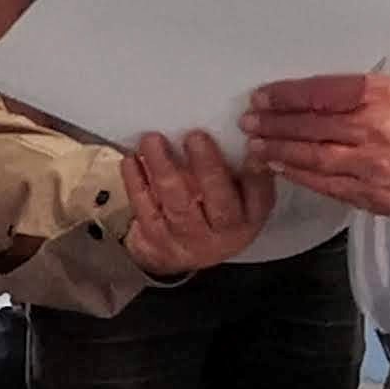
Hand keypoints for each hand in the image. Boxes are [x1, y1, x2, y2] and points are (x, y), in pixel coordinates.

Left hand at [121, 131, 275, 278]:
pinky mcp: (155, 239)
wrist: (186, 251)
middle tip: (194, 137)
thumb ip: (247, 173)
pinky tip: (132, 160)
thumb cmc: (217, 213)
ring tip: (153, 141)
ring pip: (176, 204)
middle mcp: (219, 234)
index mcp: (246, 219)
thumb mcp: (241, 199)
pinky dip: (136, 182)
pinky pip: (145, 209)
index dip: (255, 176)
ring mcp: (186, 239)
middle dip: (206, 167)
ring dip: (163, 168)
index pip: (257, 198)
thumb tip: (251, 141)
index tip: (250, 151)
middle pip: (216, 201)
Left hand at [241, 73, 389, 221]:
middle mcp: (373, 129)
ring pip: (313, 158)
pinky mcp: (375, 196)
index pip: (319, 94)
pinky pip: (328, 186)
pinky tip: (284, 170)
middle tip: (248, 123)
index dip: (285, 96)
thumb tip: (323, 98)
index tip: (262, 97)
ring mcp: (372, 166)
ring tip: (257, 148)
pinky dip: (302, 177)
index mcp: (383, 96)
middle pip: (309, 126)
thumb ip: (368, 95)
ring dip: (279, 152)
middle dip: (273, 125)